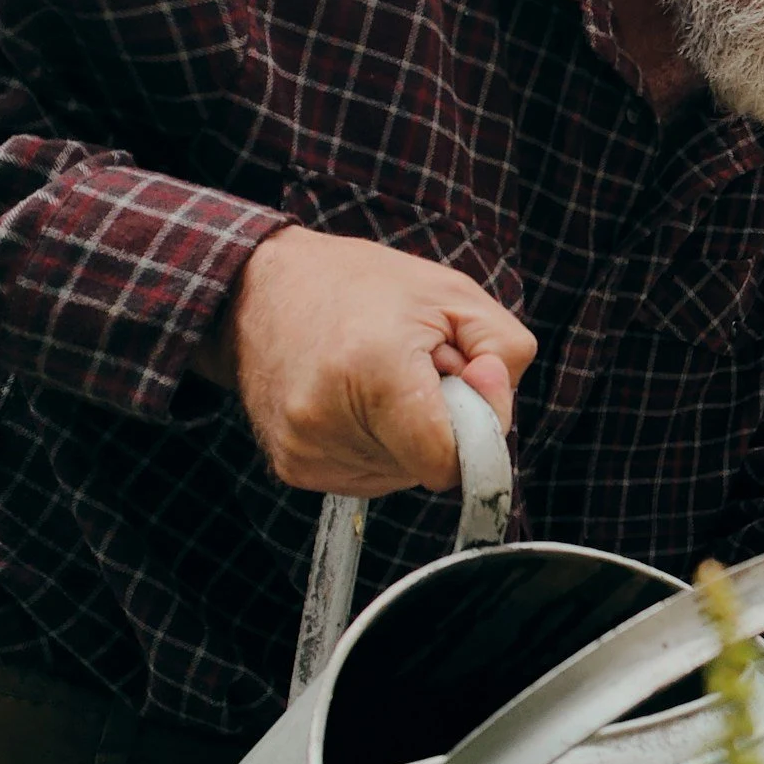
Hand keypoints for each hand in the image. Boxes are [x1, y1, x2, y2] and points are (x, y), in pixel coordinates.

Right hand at [197, 227, 537, 493]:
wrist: (259, 288)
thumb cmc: (362, 287)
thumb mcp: (454, 294)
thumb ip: (504, 352)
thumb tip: (495, 408)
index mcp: (374, 372)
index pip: (448, 460)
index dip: (476, 428)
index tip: (464, 383)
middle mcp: (327, 419)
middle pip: (429, 467)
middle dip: (440, 423)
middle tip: (411, 368)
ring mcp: (304, 449)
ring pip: (402, 475)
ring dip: (407, 435)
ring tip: (378, 379)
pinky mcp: (293, 467)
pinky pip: (368, 476)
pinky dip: (377, 444)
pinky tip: (354, 400)